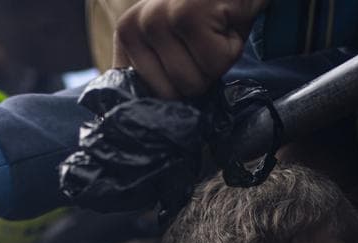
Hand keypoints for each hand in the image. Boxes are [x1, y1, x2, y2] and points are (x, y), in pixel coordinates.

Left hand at [113, 0, 268, 98]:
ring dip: (217, 63)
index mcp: (126, 34)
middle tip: (205, 41)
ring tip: (214, 31)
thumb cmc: (209, 10)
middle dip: (199, 75)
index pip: (142, 96)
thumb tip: (156, 118)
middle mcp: (134, 25)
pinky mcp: (187, 16)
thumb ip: (156, 70)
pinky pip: (214, 64)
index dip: (174, 90)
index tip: (187, 63)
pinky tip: (225, 23)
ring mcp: (157, 19)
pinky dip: (231, 49)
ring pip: (193, 83)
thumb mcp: (173, 39)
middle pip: (169, 94)